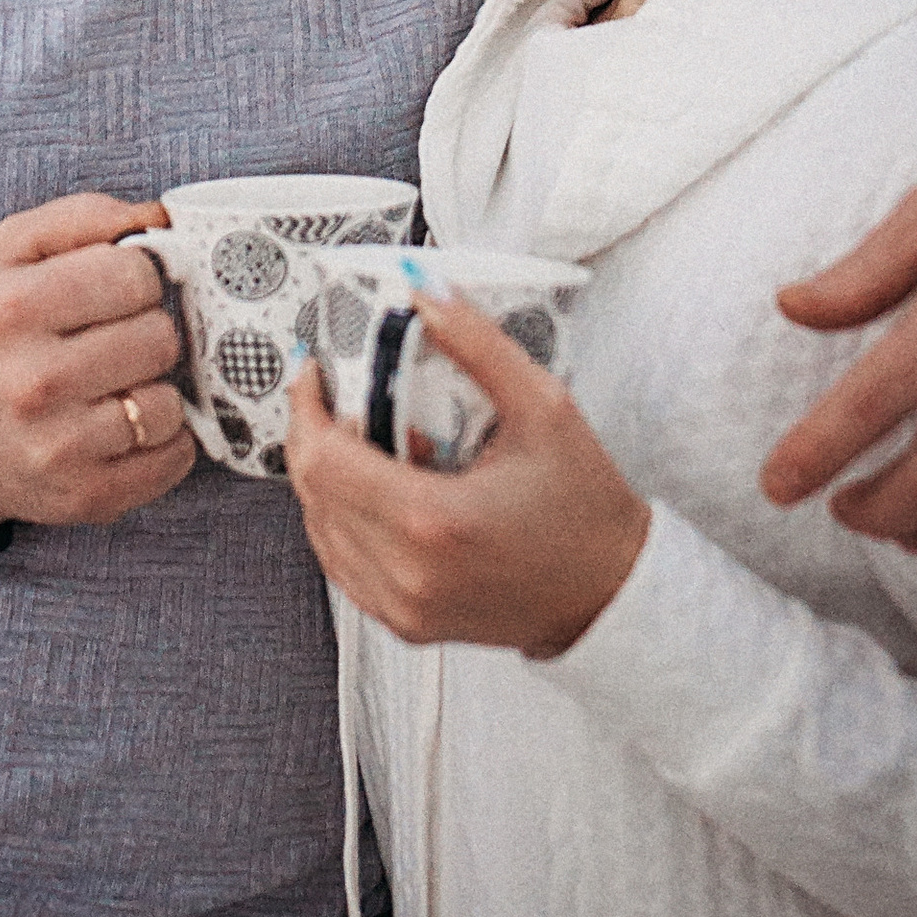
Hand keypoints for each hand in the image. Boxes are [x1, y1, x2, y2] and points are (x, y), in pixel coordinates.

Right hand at [0, 196, 194, 526]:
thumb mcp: (14, 252)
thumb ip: (86, 217)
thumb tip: (159, 217)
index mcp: (12, 308)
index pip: (135, 273)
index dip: (140, 277)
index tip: (121, 291)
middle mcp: (30, 381)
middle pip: (159, 338)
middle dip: (148, 333)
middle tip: (117, 341)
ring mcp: (57, 446)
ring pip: (169, 403)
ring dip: (156, 391)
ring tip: (118, 386)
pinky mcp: (84, 495)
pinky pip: (174, 458)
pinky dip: (165, 441)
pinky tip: (127, 427)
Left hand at [285, 299, 649, 658]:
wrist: (610, 592)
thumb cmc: (585, 510)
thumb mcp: (543, 407)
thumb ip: (476, 344)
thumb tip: (426, 294)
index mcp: (433, 521)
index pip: (323, 460)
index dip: (306, 408)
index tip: (313, 375)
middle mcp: (407, 573)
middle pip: (312, 491)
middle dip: (314, 434)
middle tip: (338, 397)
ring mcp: (401, 606)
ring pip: (320, 528)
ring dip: (328, 479)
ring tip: (377, 446)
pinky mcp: (404, 622)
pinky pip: (343, 563)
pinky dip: (344, 520)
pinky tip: (382, 492)